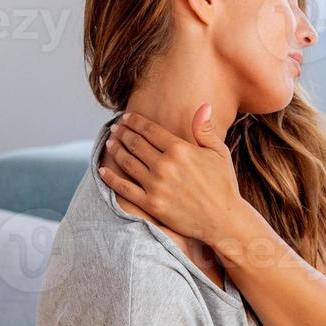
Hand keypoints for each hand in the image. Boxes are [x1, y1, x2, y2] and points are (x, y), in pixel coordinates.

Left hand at [98, 104, 243, 245]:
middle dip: (123, 133)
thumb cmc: (223, 185)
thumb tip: (203, 105)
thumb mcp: (219, 153)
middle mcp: (165, 165)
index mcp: (180, 149)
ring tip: (110, 143)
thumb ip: (205, 129)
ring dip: (116, 150)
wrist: (223, 220)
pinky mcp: (151, 204)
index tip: (127, 118)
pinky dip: (110, 178)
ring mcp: (156, 185)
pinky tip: (102, 170)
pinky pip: (124, 188)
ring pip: (127, 162)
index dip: (135, 122)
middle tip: (115, 129)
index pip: (149, 130)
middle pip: (135, 143)